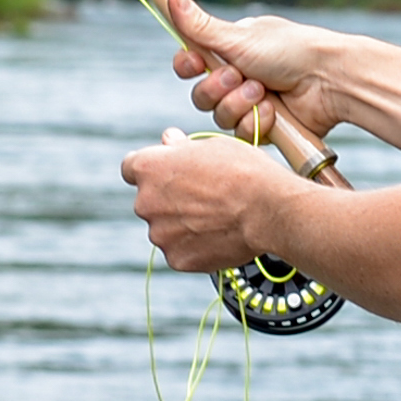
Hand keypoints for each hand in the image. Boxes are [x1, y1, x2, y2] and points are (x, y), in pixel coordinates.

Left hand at [120, 128, 281, 276]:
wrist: (268, 209)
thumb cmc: (244, 171)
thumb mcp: (212, 146)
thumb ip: (181, 147)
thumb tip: (169, 140)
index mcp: (149, 168)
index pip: (131, 167)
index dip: (151, 169)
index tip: (168, 172)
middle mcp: (145, 202)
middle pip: (149, 200)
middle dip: (168, 199)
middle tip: (203, 196)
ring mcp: (159, 234)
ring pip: (165, 228)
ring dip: (181, 224)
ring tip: (216, 217)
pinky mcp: (176, 259)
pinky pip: (180, 250)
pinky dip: (194, 246)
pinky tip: (218, 235)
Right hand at [159, 0, 339, 141]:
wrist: (328, 81)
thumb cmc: (288, 51)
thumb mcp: (237, 37)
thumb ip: (196, 24)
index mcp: (231, 50)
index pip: (191, 62)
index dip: (187, 66)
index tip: (193, 64)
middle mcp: (239, 76)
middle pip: (201, 94)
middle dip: (217, 88)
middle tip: (239, 76)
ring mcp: (252, 103)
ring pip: (219, 117)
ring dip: (239, 104)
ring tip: (263, 93)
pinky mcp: (266, 127)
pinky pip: (242, 133)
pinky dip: (257, 122)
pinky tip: (275, 110)